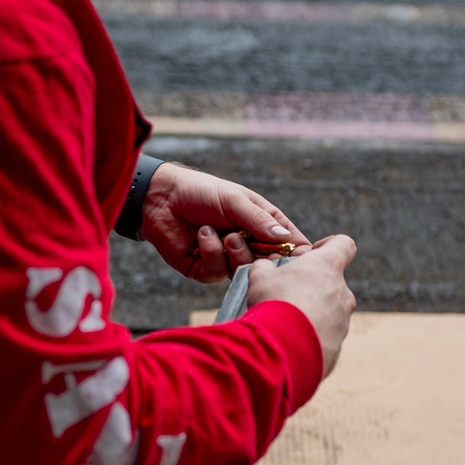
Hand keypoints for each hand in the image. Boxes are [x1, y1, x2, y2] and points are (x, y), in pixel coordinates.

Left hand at [140, 164, 310, 282]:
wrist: (161, 197)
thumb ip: (259, 220)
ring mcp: (226, 259)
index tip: (304, 258)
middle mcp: (247, 245)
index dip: (298, 253)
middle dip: (263, 256)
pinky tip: (202, 235)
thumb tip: (286, 238)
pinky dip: (211, 252)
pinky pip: (216, 273)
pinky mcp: (203, 269)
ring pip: (243, 271)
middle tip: (252, 240)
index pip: (290, 243)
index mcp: (262, 224)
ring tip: (225, 234)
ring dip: (235, 252)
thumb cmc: (201, 192)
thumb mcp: (235, 200)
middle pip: (269, 264)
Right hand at [246, 236, 356, 380]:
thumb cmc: (273, 303)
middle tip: (287, 294)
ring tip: (286, 321)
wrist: (281, 348)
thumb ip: (265, 266)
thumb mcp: (260, 277)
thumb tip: (264, 266)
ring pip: (330, 310)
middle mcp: (342, 291)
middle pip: (332, 281)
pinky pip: (325, 334)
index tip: (311, 255)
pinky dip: (311, 335)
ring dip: (312, 312)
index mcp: (328, 267)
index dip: (328, 245)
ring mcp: (343, 319)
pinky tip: (290, 340)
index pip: (344, 244)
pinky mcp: (338, 343)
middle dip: (312, 286)